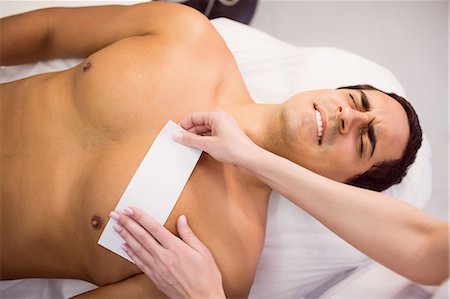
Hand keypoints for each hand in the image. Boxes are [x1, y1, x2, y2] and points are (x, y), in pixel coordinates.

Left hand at [110, 207, 225, 298]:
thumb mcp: (203, 252)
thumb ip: (189, 234)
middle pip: (142, 236)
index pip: (154, 228)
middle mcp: (164, 257)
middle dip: (127, 223)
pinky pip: (139, 262)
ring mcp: (157, 268)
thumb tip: (181, 219)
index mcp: (176, 248)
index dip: (140, 217)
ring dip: (125, 236)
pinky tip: (124, 246)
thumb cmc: (206, 276)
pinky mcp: (155, 277)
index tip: (130, 209)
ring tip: (116, 226)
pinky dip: (130, 253)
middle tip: (116, 214)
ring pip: (137, 248)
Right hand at [173, 111, 256, 166]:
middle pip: (198, 123)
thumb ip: (190, 139)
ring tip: (187, 147)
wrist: (250, 159)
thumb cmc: (234, 149)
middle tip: (179, 142)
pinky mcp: (225, 137)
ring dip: (195, 138)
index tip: (176, 134)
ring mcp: (223, 129)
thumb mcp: (207, 144)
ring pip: (204, 131)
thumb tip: (176, 135)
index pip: (194, 117)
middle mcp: (220, 120)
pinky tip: (197, 149)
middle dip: (188, 133)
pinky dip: (203, 142)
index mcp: (216, 116)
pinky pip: (210, 137)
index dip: (183, 125)